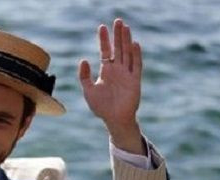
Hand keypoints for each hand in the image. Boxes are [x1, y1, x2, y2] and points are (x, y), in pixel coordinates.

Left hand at [78, 19, 144, 153]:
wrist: (114, 119)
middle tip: (117, 20)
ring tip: (125, 27)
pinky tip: (134, 44)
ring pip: (127, 53)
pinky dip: (136, 55)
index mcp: (106, 71)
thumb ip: (84, 76)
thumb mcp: (88, 90)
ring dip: (127, 40)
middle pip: (118, 48)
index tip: (102, 27)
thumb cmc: (101, 107)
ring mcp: (127, 74)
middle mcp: (117, 70)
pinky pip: (136, 66)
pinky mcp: (135, 81)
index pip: (105, 51)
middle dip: (117, 35)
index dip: (104, 40)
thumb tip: (83, 60)